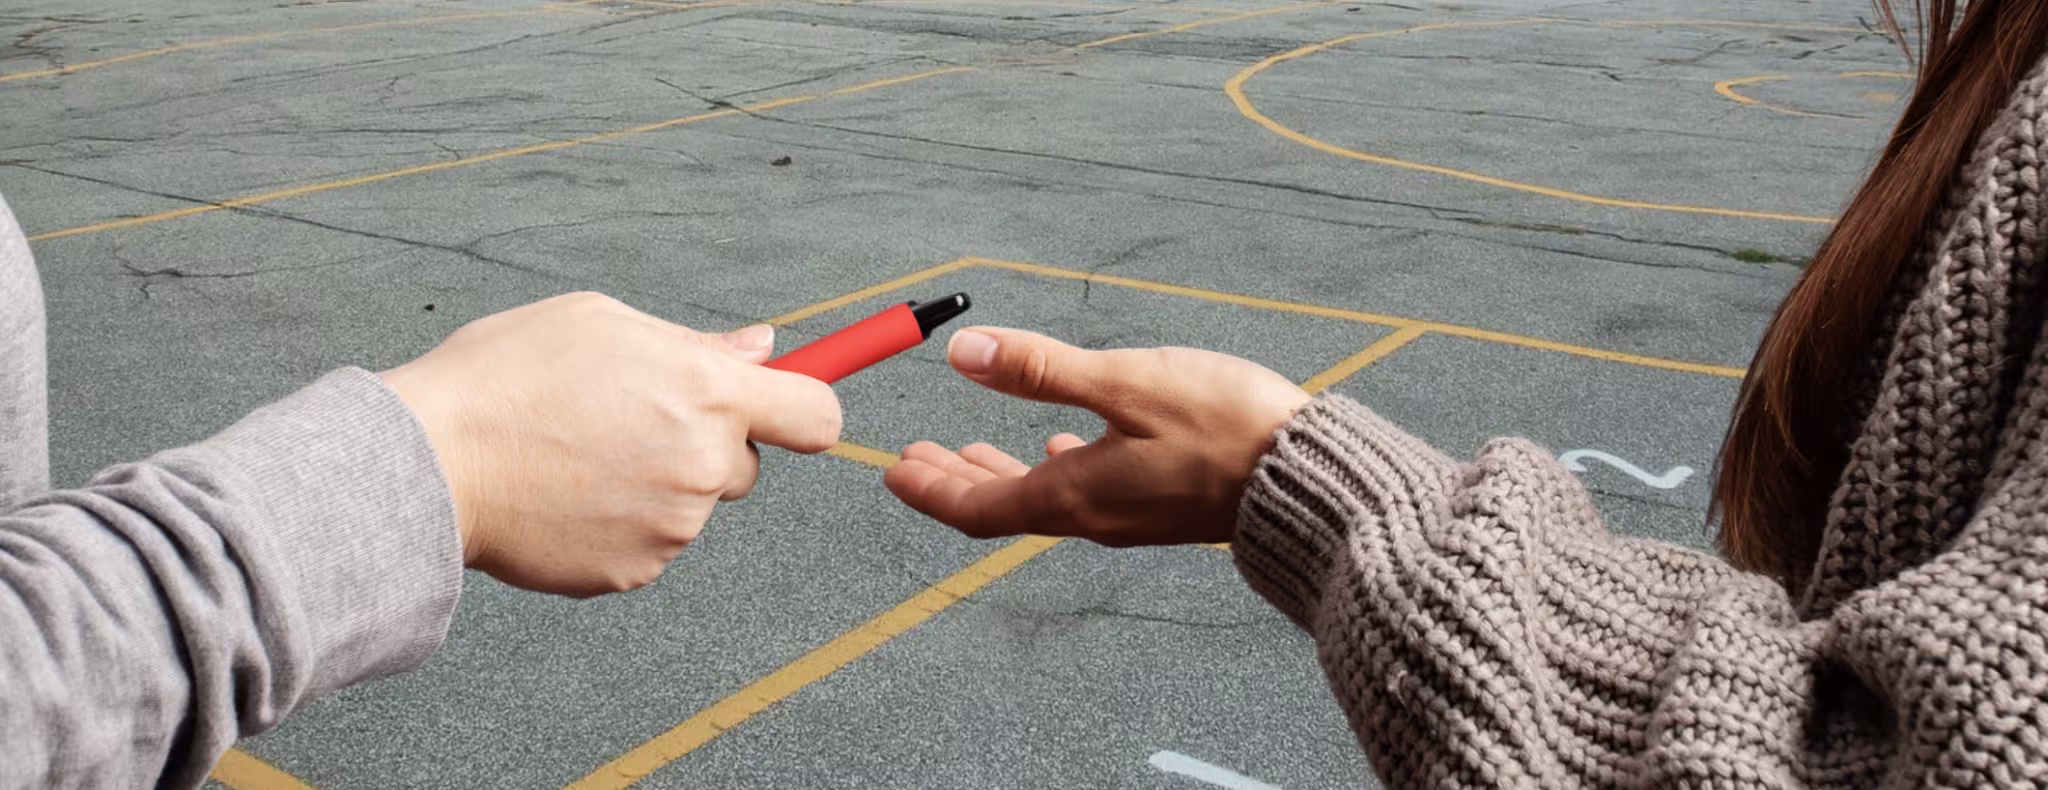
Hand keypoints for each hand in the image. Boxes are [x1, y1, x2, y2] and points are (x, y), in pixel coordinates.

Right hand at [380, 292, 841, 596]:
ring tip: (577, 456)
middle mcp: (703, 464)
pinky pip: (649, 545)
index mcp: (707, 391)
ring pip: (691, 505)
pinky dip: (619, 526)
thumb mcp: (602, 322)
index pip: (817, 416)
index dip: (805, 410)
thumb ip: (696, 342)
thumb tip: (763, 348)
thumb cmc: (507, 374)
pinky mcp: (634, 572)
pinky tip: (565, 497)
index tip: (787, 409)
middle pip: (745, 465)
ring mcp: (672, 526)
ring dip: (656, 485)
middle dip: (706, 446)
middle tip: (628, 423)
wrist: (429, 462)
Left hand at [883, 327, 1310, 546]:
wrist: (1306, 478)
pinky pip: (1087, 492)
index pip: (977, 507)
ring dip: (1000, 473)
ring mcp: (1129, 515)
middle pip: (1004, 506)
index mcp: (1074, 495)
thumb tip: (964, 353)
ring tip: (968, 451)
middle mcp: (1094, 516)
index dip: (928, 489)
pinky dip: (1055, 469)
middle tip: (915, 458)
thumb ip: (1044, 369)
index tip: (891, 471)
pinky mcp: (1160, 504)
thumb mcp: (1125, 384)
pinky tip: (1064, 447)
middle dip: (953, 480)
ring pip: (1044, 498)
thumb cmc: (1223, 427)